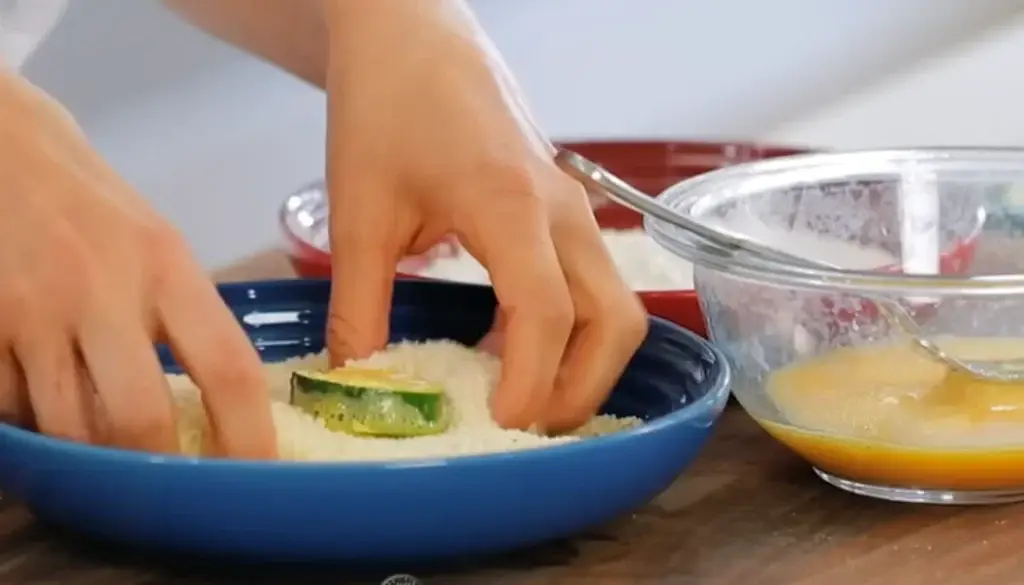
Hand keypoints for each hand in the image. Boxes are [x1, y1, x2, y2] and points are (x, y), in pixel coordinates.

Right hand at [0, 72, 275, 457]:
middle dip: (152, 464)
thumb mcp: (155, 245)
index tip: (258, 472)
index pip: (227, 367)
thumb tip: (208, 403)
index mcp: (165, 264)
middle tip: (165, 478)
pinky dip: (29, 417)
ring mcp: (31, 310)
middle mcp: (101, 289)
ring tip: (97, 426)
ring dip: (87, 445)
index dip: (248, 435)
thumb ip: (179, 317)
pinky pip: (9, 405)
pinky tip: (37, 388)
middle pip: (139, 418)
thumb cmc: (88, 201)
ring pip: (66, 426)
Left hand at [322, 6, 647, 431]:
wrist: (413, 35)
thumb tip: (359, 381)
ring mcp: (572, 205)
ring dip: (586, 363)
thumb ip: (359, 304)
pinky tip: (511, 346)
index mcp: (510, 204)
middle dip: (584, 388)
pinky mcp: (565, 206)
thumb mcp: (360, 211)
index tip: (499, 425)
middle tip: (526, 429)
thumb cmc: (387, 105)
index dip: (532, 382)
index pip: (547, 313)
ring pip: (616, 304)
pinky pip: (591, 282)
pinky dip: (571, 329)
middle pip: (616, 320)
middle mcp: (561, 209)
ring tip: (524, 399)